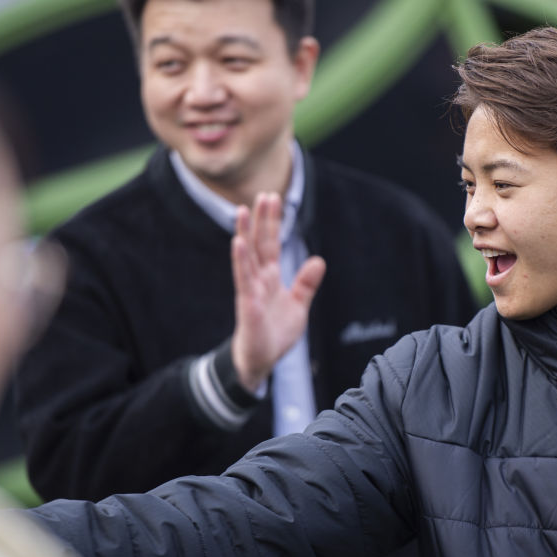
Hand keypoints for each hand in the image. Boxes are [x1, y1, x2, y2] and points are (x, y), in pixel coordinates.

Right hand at [230, 193, 325, 391]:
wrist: (261, 361)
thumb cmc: (275, 334)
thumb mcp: (298, 306)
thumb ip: (306, 283)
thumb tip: (319, 260)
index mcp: (270, 278)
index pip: (270, 244)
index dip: (272, 222)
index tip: (273, 198)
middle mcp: (258, 280)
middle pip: (259, 244)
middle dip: (260, 220)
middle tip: (263, 194)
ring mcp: (250, 291)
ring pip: (246, 257)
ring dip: (244, 233)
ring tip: (241, 210)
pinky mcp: (247, 306)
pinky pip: (243, 280)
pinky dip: (241, 261)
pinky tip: (238, 243)